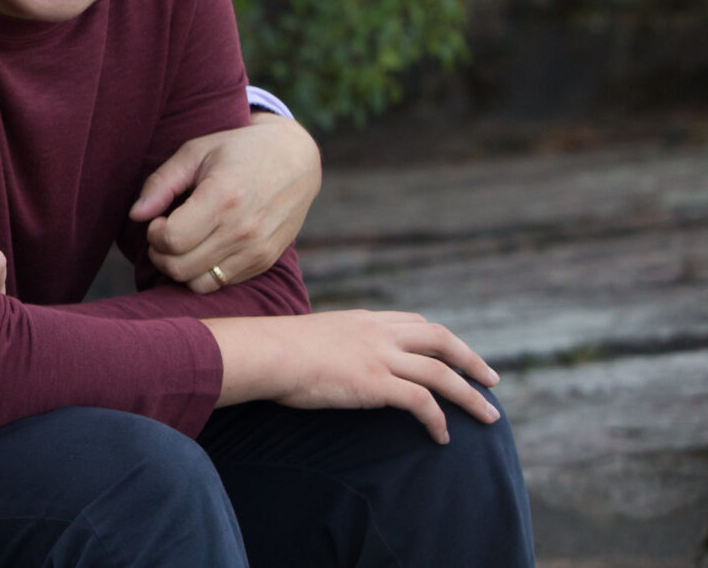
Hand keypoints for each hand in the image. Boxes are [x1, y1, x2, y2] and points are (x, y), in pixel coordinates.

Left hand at [130, 115, 319, 292]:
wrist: (295, 159)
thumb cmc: (237, 150)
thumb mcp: (195, 152)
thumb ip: (161, 183)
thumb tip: (136, 215)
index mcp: (223, 197)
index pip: (172, 240)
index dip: (154, 233)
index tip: (158, 218)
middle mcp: (243, 229)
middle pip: (180, 267)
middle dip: (160, 253)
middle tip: (163, 232)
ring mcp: (257, 250)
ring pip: (199, 283)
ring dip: (180, 267)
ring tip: (182, 242)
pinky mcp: (265, 261)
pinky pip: (221, 283)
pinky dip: (204, 272)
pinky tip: (204, 246)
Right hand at [207, 310, 500, 443]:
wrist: (266, 352)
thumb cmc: (275, 349)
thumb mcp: (312, 336)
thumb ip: (333, 344)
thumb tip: (329, 359)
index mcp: (363, 320)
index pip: (415, 323)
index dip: (440, 340)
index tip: (455, 354)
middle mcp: (378, 332)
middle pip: (441, 339)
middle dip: (470, 360)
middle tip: (491, 380)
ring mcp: (379, 356)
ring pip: (441, 373)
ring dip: (470, 396)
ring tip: (488, 417)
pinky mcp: (376, 383)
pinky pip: (421, 402)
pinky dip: (438, 419)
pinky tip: (441, 436)